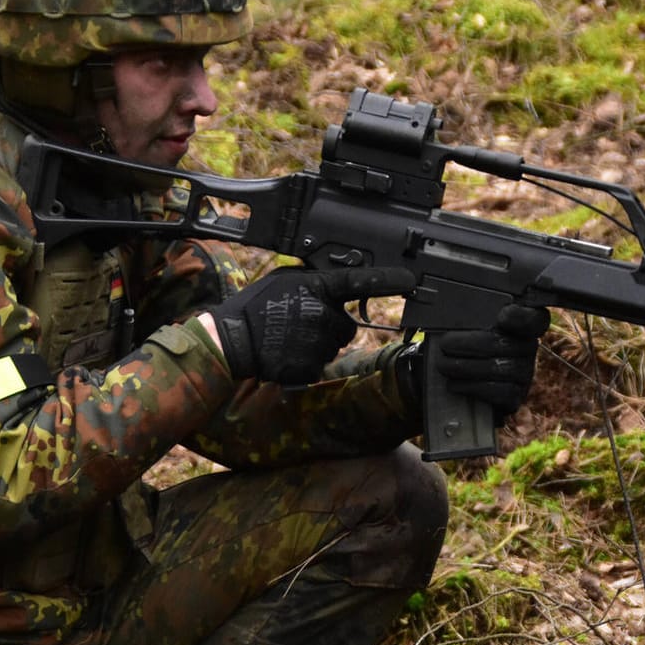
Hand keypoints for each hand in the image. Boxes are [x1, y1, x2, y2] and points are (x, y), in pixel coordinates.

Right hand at [212, 266, 414, 383]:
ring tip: (289, 336)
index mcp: (315, 287)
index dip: (388, 280)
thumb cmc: (255, 306)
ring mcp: (317, 342)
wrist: (232, 340)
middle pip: (347, 324)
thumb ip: (313, 279)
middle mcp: (322, 314)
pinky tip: (288, 352)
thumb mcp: (284, 279)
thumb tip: (334, 279)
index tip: (412, 281)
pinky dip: (308, 361)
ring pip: (334, 345)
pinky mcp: (312, 366)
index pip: (360, 281)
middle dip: (329, 325)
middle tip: (299, 322)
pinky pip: (321, 363)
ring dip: (319, 343)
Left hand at [433, 304, 549, 418]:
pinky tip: (454, 384)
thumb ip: (471, 319)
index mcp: (521, 325)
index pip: (533, 318)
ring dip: (465, 367)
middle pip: (502, 343)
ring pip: (497, 368)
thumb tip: (450, 314)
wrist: (470, 381)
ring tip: (443, 365)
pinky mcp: (515, 396)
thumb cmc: (469, 347)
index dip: (521, 317)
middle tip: (445, 345)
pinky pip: (497, 392)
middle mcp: (528, 347)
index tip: (502, 317)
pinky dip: (471, 387)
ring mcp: (525, 373)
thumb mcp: (472, 327)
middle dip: (468, 344)